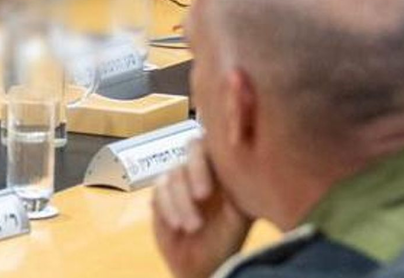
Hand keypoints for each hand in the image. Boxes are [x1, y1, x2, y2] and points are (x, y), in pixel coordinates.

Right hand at [152, 139, 251, 277]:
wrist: (205, 262)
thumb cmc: (229, 235)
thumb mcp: (242, 213)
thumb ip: (242, 188)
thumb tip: (245, 166)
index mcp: (224, 165)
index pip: (217, 141)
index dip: (216, 150)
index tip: (222, 174)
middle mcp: (201, 166)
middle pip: (192, 146)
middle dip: (196, 170)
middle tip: (203, 196)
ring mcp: (180, 178)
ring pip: (174, 173)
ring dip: (182, 201)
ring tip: (194, 227)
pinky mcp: (161, 194)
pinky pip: (159, 190)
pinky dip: (168, 207)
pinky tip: (178, 225)